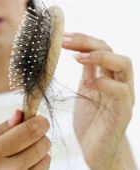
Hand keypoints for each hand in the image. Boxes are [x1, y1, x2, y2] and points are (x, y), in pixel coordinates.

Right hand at [0, 110, 50, 169]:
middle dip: (40, 136)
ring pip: (45, 160)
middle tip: (32, 136)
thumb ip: (0, 129)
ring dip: (40, 153)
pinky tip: (26, 166)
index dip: (39, 122)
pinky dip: (38, 165)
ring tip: (25, 153)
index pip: (27, 132)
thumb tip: (20, 113)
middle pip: (41, 145)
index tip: (41, 120)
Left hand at [62, 32, 134, 168]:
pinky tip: (89, 83)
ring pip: (124, 64)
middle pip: (110, 49)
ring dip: (99, 56)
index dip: (81, 39)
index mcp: (105, 74)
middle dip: (87, 41)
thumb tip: (74, 52)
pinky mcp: (123, 112)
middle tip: (65, 41)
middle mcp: (117, 80)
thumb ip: (86, 72)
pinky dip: (105, 83)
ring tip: (78, 57)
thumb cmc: (90, 120)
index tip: (62, 36)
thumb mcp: (85, 90)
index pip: (99, 47)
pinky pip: (122, 92)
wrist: (97, 149)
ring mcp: (123, 95)